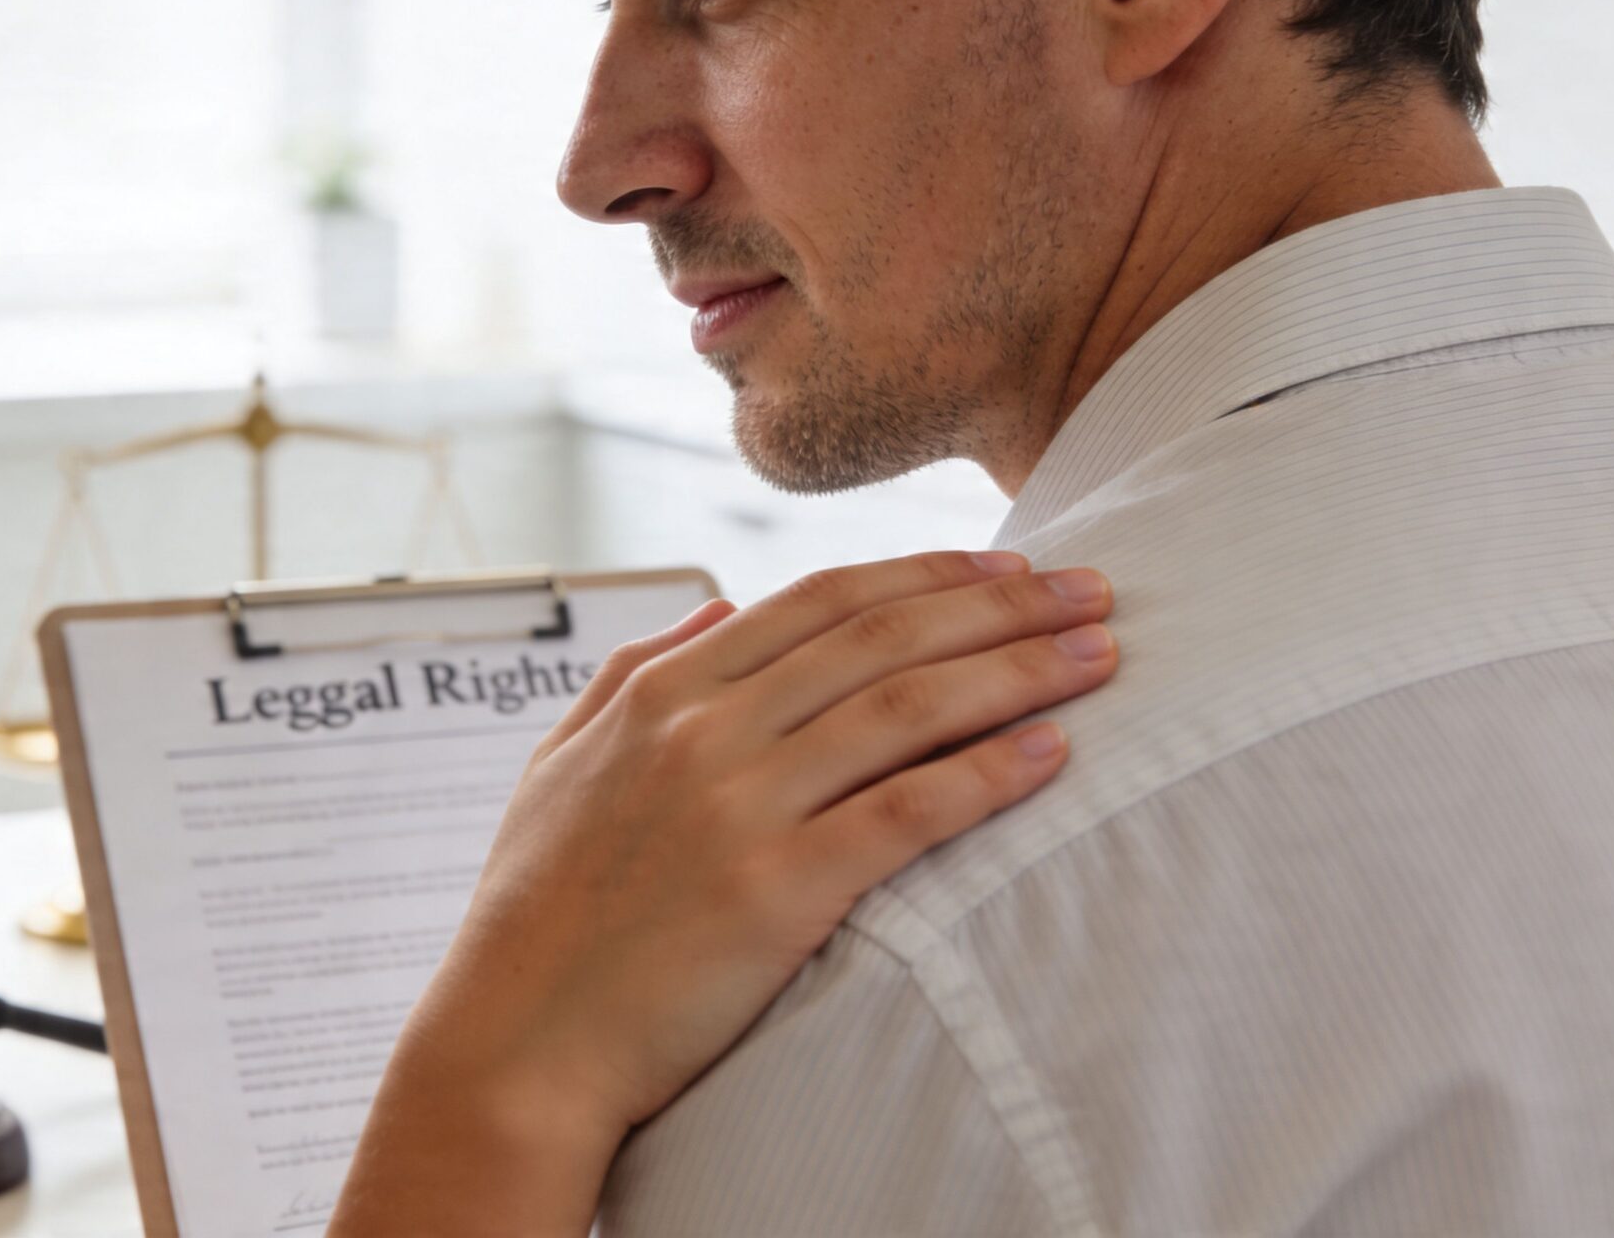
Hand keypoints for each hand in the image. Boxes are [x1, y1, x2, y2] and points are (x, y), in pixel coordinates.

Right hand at [331, 550, 1116, 1235]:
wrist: (514, 1046)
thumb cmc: (537, 916)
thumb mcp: (561, 764)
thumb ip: (635, 670)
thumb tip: (719, 609)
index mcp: (659, 692)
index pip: (821, 601)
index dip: (927, 574)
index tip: (1008, 567)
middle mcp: (703, 731)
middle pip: (883, 637)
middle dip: (1002, 605)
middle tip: (1093, 590)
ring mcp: (739, 807)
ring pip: (908, 708)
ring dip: (1018, 672)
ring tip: (1100, 656)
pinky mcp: (774, 892)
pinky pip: (906, 813)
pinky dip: (988, 773)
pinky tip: (1053, 751)